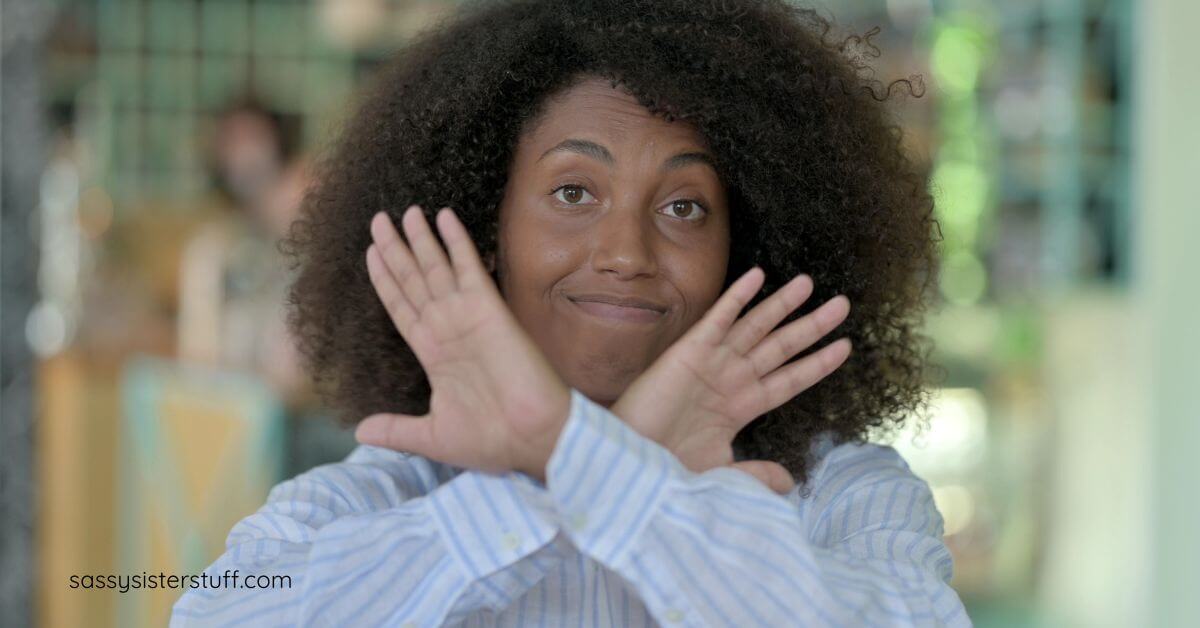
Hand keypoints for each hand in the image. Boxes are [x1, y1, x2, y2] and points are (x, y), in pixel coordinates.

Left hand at [355, 205, 569, 479]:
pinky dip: (456, 243)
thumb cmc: (492, 441)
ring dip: (419, 240)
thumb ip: (396, 429)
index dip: (386, 281)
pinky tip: (444, 218)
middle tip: (378, 220)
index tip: (371, 253)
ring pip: (434, 269)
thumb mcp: (433, 437)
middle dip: (395, 250)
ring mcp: (466, 318)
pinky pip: (468, 269)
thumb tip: (359, 432)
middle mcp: (447, 330)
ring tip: (405, 211)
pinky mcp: (488, 311)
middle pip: (414, 281)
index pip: (402, 308)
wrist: (533, 439)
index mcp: (434, 355)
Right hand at [612, 267, 850, 493]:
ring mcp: (713, 363)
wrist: (630, 461)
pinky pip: (720, 319)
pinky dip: (738, 297)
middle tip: (843, 304)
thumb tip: (790, 483)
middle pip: (782, 346)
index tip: (845, 347)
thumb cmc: (667, 468)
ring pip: (756, 327)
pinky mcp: (690, 351)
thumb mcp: (722, 475)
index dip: (818, 363)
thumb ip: (757, 474)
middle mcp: (732, 379)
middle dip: (812, 325)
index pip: (790, 379)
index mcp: (742, 406)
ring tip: (809, 282)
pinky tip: (758, 277)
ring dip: (782, 304)